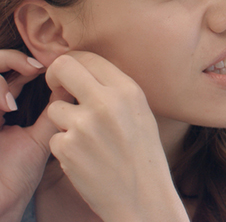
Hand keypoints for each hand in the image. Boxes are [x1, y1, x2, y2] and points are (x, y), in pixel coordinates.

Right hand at [0, 50, 66, 221]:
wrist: (1, 200)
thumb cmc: (20, 173)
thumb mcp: (43, 137)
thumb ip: (56, 111)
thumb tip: (78, 85)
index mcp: (3, 105)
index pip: (12, 69)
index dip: (28, 61)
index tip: (49, 67)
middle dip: (12, 58)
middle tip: (36, 68)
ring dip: (2, 71)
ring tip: (20, 88)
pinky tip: (7, 107)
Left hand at [44, 51, 188, 221]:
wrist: (143, 195)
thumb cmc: (143, 153)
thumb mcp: (140, 112)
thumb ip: (115, 90)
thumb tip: (84, 70)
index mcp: (128, 90)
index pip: (88, 57)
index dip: (73, 63)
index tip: (70, 76)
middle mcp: (106, 103)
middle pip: (63, 67)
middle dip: (54, 76)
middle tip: (58, 88)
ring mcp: (84, 125)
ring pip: (54, 107)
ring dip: (64, 121)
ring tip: (86, 139)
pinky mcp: (67, 148)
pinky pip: (55, 137)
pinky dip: (65, 148)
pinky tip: (86, 158)